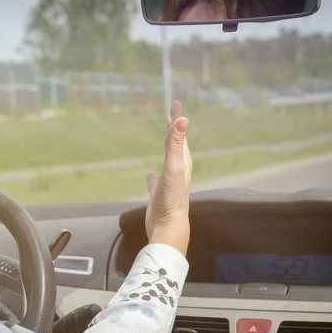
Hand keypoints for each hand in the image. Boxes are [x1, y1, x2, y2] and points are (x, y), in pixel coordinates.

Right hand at [145, 101, 191, 255]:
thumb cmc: (171, 198)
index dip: (177, 120)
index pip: (180, 136)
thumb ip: (175, 144)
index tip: (175, 104)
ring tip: (163, 139)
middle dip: (174, 130)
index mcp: (183, 163)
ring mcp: (169, 184)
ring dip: (166, 148)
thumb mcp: (173, 168)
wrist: (168, 227)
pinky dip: (152, 176)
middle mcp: (178, 171)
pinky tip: (148, 174)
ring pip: (168, 161)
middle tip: (170, 115)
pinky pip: (155, 182)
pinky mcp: (159, 196)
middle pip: (176, 146)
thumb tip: (182, 119)